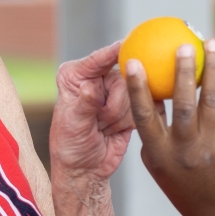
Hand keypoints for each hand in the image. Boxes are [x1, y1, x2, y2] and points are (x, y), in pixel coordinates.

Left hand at [50, 42, 133, 183]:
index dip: (113, 52)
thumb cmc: (71, 147)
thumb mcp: (73, 126)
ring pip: (136, 94)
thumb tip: (90, 89)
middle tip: (100, 121)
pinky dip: (131, 121)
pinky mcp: (132, 105)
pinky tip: (116, 130)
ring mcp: (116, 90)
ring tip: (104, 128)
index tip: (126, 45)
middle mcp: (97, 78)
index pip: (97, 60)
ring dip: (121, 116)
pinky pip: (144, 106)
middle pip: (123, 77)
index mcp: (76, 76)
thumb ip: (83, 106)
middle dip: (115, 104)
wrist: (87, 170)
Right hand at [124, 39, 214, 215]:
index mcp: (158, 154)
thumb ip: (154, 129)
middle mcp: (184, 152)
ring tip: (211, 43)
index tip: (134, 62)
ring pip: (211, 102)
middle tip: (184, 46)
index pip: (145, 117)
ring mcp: (210, 148)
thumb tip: (149, 89)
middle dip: (183, 73)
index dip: (138, 89)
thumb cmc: (180, 180)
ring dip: (212, 69)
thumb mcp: (158, 161)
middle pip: (184, 106)